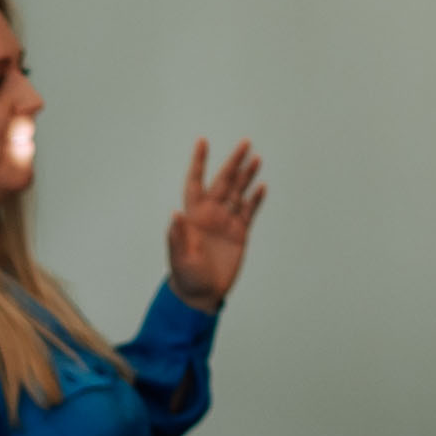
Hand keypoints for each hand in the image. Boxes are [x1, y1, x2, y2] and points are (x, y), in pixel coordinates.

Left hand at [161, 139, 266, 307]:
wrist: (201, 294)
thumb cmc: (185, 276)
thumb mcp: (179, 258)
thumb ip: (178, 236)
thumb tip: (174, 214)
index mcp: (193, 215)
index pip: (196, 182)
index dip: (199, 162)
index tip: (203, 141)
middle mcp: (210, 214)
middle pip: (223, 182)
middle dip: (233, 162)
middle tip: (245, 143)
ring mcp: (225, 223)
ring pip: (238, 193)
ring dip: (246, 176)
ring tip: (256, 158)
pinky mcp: (239, 234)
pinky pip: (248, 212)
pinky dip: (255, 200)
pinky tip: (261, 187)